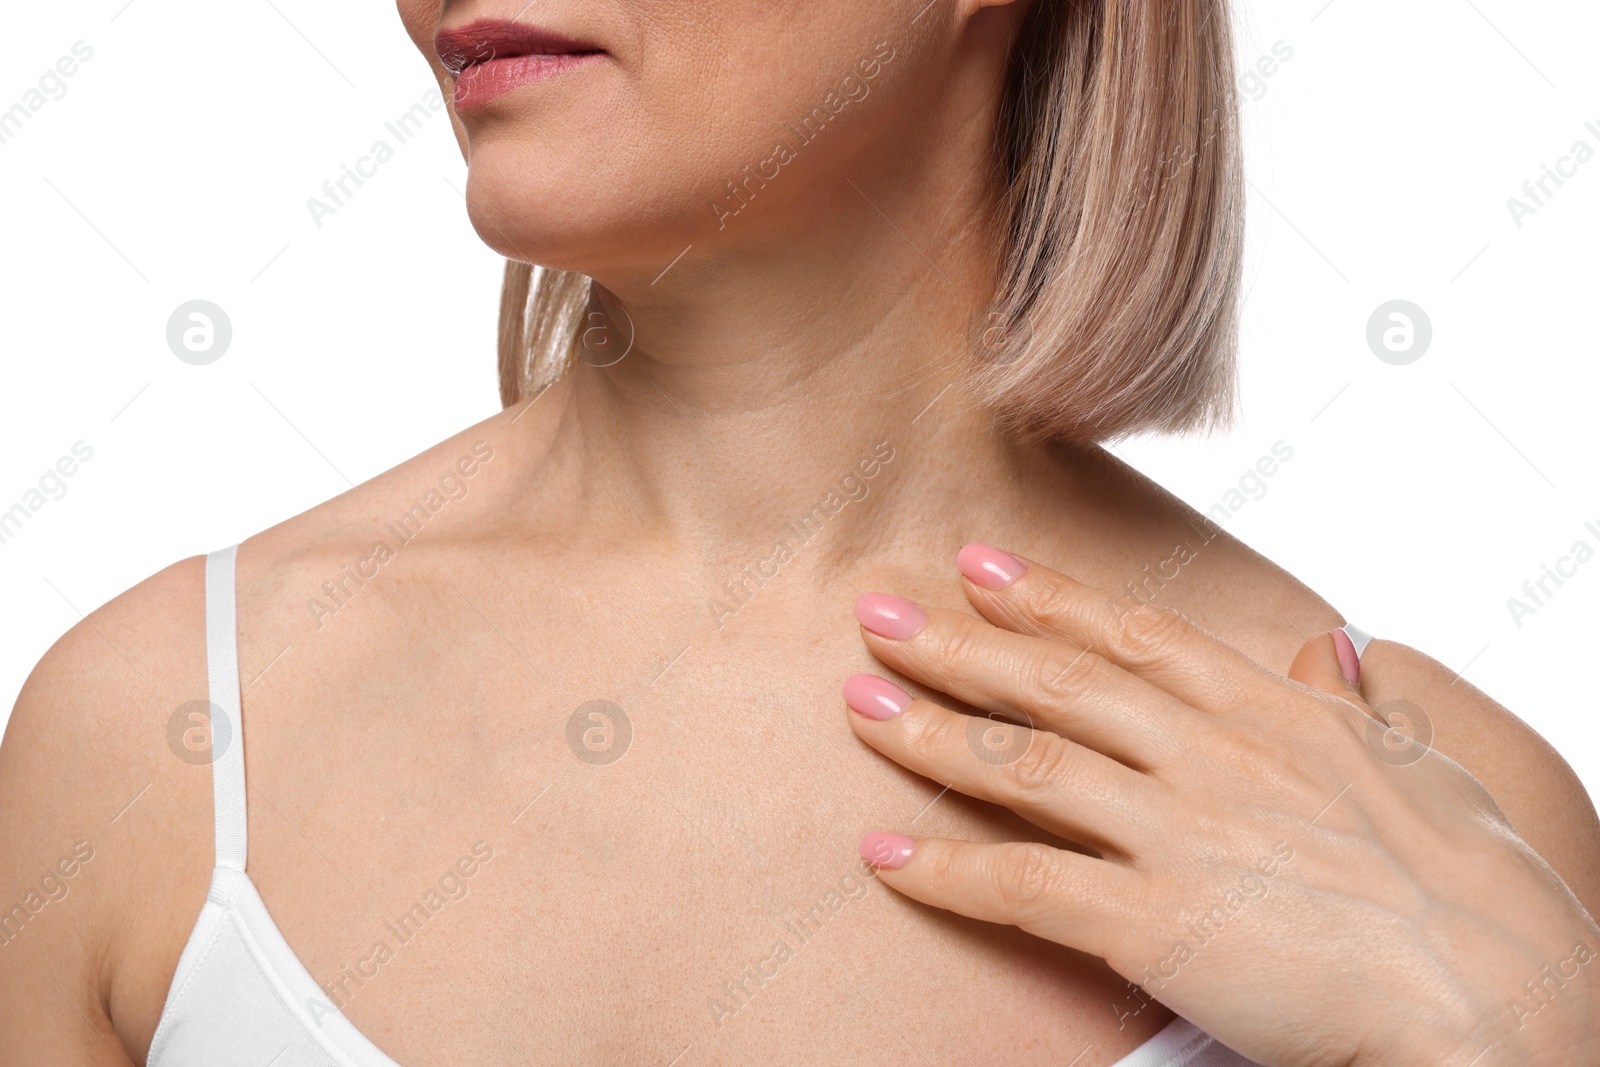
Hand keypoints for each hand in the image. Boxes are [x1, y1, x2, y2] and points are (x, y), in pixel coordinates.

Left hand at [843, 544, 1599, 1066]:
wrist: (1502, 998)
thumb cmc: (1481, 890)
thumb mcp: (1427, 768)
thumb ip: (1359, 705)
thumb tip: (1330, 647)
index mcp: (1272, 711)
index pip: (1135, 635)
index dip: (1048, 597)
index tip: (979, 564)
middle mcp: (1213, 754)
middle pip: (1059, 682)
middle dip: (960, 644)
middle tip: (878, 612)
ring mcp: (1181, 832)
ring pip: (1027, 763)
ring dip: (931, 732)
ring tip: (857, 704)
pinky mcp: (1157, 922)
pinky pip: (1027, 884)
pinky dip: (948, 869)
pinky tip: (885, 855)